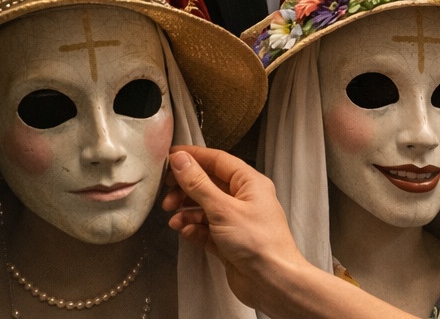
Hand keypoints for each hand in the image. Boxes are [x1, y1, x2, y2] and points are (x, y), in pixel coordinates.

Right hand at [162, 145, 301, 307]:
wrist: (272, 281)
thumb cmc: (258, 242)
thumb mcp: (223, 208)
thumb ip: (199, 184)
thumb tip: (181, 160)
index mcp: (250, 183)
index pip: (218, 160)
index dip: (194, 157)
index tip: (170, 157)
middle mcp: (244, 199)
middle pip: (209, 184)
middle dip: (186, 188)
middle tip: (167, 193)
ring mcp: (236, 221)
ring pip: (204, 207)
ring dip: (186, 211)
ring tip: (173, 217)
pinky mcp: (228, 241)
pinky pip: (205, 229)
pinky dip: (193, 228)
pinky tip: (185, 231)